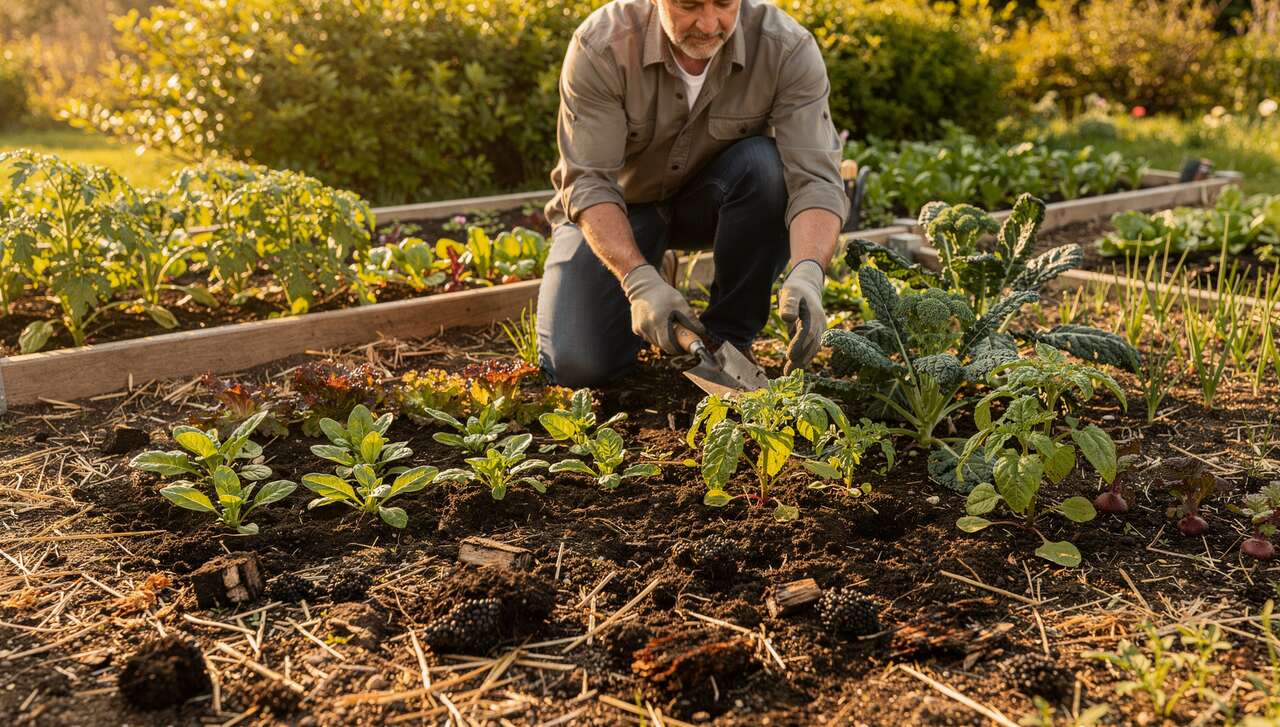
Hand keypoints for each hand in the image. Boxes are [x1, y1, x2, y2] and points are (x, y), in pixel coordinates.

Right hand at [622, 264, 704, 353]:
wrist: (643, 287)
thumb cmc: (663, 294)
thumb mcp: (680, 303)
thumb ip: (691, 319)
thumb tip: (701, 332)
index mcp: (658, 320)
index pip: (669, 344)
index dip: (678, 348)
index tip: (685, 347)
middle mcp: (647, 327)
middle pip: (663, 346)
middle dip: (673, 345)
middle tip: (680, 338)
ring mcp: (640, 329)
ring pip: (656, 343)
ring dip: (664, 340)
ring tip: (669, 328)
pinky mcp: (636, 329)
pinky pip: (650, 338)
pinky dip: (656, 335)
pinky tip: (658, 324)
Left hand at [777, 259, 826, 373]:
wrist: (807, 288)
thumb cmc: (795, 291)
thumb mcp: (790, 293)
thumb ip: (788, 304)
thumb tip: (787, 318)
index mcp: (813, 314)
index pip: (808, 332)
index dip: (799, 344)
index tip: (789, 356)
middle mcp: (820, 324)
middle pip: (812, 344)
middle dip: (800, 358)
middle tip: (788, 372)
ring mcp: (821, 329)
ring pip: (813, 348)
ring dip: (802, 361)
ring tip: (789, 373)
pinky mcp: (818, 334)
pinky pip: (813, 348)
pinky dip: (805, 358)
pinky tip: (794, 368)